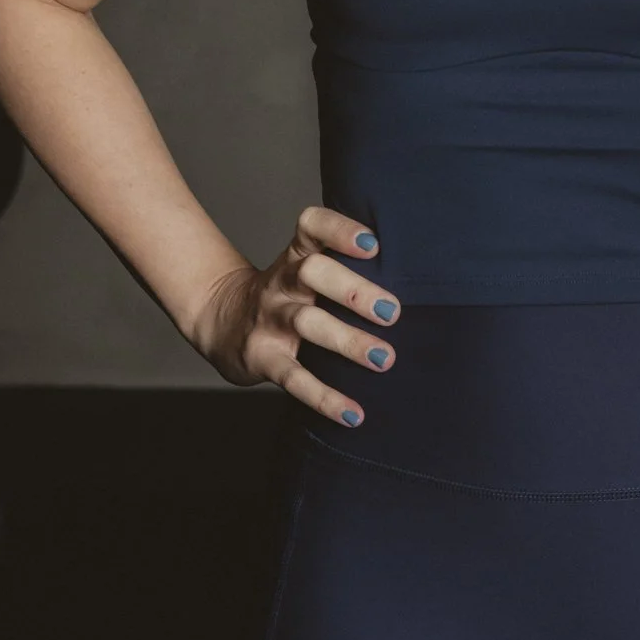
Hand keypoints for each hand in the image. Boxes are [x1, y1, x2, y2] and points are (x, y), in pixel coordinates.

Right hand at [190, 204, 400, 427]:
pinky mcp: (263, 358)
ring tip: (385, 359)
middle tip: (393, 312)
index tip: (373, 243)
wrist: (222, 321)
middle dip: (353, 290)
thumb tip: (417, 277)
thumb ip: (345, 266)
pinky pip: (293, 378)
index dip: (339, 229)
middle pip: (312, 272)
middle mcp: (282, 282)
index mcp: (296, 255)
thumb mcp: (303, 268)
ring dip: (347, 341)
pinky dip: (324, 397)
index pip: (312, 226)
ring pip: (307, 323)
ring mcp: (270, 319)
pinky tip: (353, 413)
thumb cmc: (285, 293)